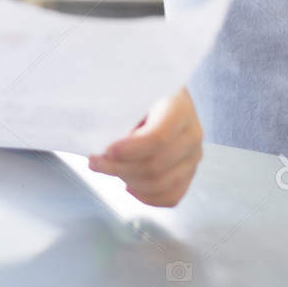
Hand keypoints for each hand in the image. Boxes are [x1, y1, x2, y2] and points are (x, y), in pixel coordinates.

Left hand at [86, 87, 202, 206]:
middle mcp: (192, 134)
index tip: (106, 150)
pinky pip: (170, 196)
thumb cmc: (141, 91)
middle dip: (118, 167)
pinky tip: (128, 184)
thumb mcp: (130, 90)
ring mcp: (193, 156)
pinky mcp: (189, 173)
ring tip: (107, 168)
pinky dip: (145, 196)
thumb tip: (98, 140)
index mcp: (179, 107)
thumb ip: (119, 110)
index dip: (129, 150)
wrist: (162, 95)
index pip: (158, 137)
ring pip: (160, 184)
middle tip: (94, 160)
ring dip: (127, 180)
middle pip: (155, 166)